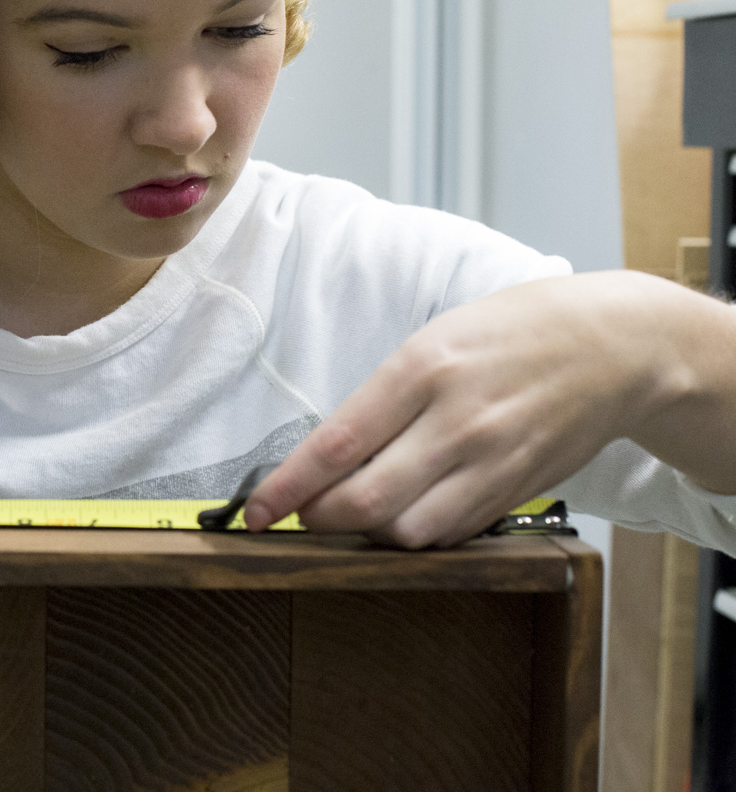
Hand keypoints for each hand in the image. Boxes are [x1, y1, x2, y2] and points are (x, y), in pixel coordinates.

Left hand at [242, 271, 735, 547]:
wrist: (614, 346)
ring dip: (368, 536)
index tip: (254, 512)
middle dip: (319, 520)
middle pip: (367, 504)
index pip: (336, 444)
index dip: (287, 488)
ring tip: (354, 512)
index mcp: (423, 370)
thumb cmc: (509, 333)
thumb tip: (325, 459)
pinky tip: (406, 514)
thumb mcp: (432, 341)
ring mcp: (493, 463)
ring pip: (409, 533)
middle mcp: (457, 422)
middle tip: (300, 514)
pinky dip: (417, 536)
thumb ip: (381, 401)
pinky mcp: (519, 492)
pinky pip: (452, 535)